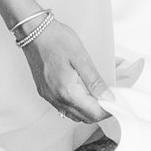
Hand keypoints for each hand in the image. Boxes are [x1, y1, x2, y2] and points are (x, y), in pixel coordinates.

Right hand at [14, 9, 115, 130]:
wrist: (33, 32)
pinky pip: (63, 108)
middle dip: (100, 112)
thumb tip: (108, 97)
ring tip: (98, 96)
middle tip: (110, 99)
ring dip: (88, 111)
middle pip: (84, 118)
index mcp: (67, 92)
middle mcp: (57, 99)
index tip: (117, 103)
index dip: (108, 110)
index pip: (93, 113)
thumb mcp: (81, 58)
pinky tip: (82, 94)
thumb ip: (95, 81)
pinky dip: (76, 107)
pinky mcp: (45, 93)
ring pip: (74, 115)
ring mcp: (49, 97)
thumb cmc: (56, 40)